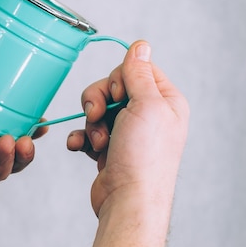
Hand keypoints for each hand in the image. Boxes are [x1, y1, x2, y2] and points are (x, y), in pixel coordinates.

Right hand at [67, 40, 188, 215]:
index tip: (118, 95)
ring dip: (91, 122)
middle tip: (98, 115)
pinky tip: (80, 147)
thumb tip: (141, 44)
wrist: (127, 202)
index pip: (137, 69)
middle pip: (112, 87)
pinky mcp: (110, 148)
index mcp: (165, 101)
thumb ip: (139, 73)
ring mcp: (129, 132)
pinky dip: (81, 137)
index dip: (119, 78)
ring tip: (98, 142)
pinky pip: (88, 130)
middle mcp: (149, 115)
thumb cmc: (143, 157)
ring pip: (97, 108)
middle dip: (99, 101)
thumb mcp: (145, 105)